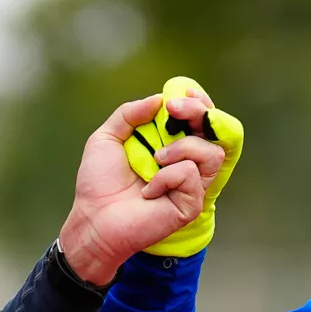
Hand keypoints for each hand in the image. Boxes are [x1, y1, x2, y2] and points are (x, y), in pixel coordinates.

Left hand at [55, 87, 227, 284]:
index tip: (182, 94)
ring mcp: (191, 184)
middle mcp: (186, 162)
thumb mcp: (107, 137)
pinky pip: (190, 175)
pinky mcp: (191, 203)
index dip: (198, 103)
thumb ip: (129, 114)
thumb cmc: (99, 183)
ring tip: (156, 159)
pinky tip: (149, 190)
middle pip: (216, 131)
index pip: (199, 120)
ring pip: (211, 153)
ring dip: (182, 147)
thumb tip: (158, 99)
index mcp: (170, 144)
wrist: (94, 217)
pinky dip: (167, 176)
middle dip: (198, 112)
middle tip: (174, 110)